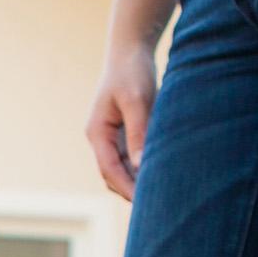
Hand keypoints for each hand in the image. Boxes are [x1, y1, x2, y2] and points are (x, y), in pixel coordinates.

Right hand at [86, 41, 158, 199]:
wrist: (131, 50)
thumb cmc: (133, 72)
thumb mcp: (138, 101)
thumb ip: (138, 133)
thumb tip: (141, 166)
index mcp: (97, 132)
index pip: (109, 170)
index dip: (126, 188)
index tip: (144, 203)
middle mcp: (101, 138)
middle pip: (113, 176)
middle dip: (131, 191)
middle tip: (156, 206)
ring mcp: (111, 138)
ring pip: (122, 171)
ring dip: (137, 183)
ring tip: (160, 195)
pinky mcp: (124, 134)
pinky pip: (131, 160)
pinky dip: (142, 171)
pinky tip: (159, 176)